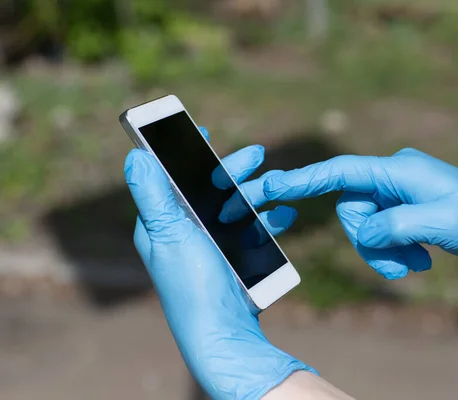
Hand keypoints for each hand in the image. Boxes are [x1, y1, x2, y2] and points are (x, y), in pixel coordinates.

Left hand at [124, 128, 313, 399]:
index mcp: (164, 223)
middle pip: (209, 190)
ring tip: (276, 183)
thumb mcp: (169, 233)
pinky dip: (269, 220)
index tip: (202, 132)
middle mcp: (186, 233)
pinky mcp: (235, 261)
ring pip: (235, 208)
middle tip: (256, 154)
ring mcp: (213, 247)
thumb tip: (135, 156)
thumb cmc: (192, 284)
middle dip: (232, 170)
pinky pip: (254, 232)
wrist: (223, 333)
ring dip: (256, 192)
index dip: (184, 154)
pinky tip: (286, 215)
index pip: (171, 179)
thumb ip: (153, 194)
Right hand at [234, 148, 457, 291]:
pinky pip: (382, 232)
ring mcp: (397, 192)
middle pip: (352, 210)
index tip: (273, 183)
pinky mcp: (403, 207)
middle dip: (370, 243)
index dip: (306, 179)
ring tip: (417, 264)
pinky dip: (395, 251)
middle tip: (402, 265)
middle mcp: (392, 176)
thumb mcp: (439, 225)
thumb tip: (364, 231)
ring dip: (386, 252)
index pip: (342, 171)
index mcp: (397, 169)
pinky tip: (421, 261)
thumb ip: (392, 225)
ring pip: (366, 227)